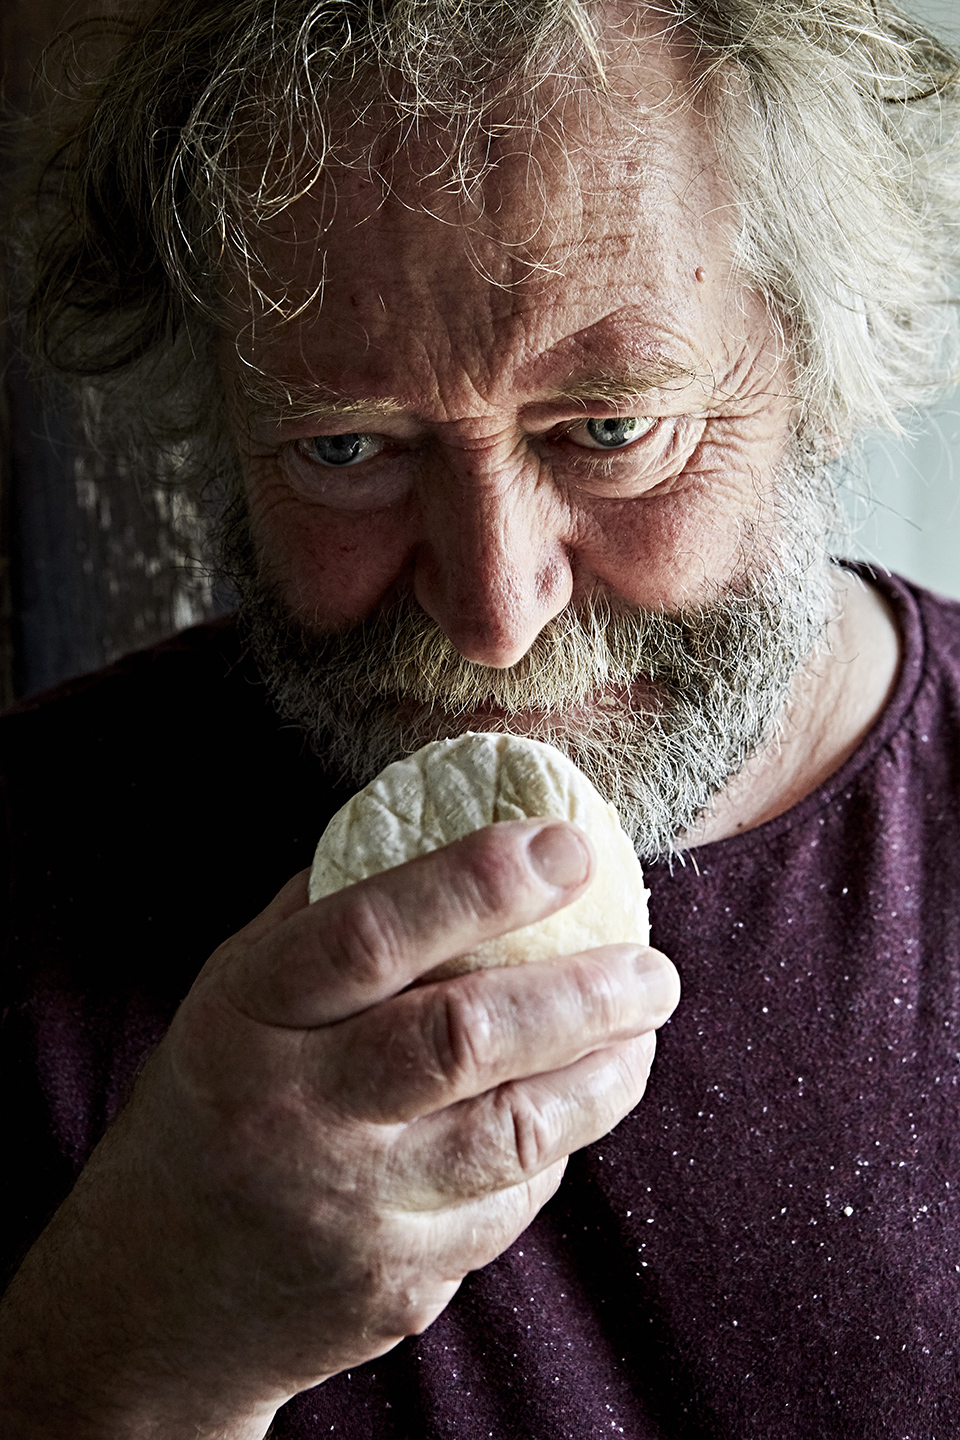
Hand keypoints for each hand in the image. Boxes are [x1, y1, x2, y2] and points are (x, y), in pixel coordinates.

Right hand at [0, 819, 678, 1437]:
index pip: (370, 932)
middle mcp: (297, 1111)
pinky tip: (567, 1112)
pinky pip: (507, 1206)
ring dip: (604, 1076)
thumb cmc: (215, 1105)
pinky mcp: (396, 1286)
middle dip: (584, 993)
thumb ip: (327, 914)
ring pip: (514, 1135)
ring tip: (642, 1030)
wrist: (152, 1300)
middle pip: (462, 1038)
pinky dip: (555, 1151)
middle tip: (655, 968)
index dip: (476, 881)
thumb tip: (448, 823)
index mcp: (251, 1016)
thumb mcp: (235, 994)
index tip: (567, 846)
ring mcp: (349, 1209)